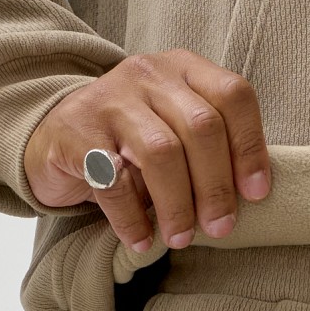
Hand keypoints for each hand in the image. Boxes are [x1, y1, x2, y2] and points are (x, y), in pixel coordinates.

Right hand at [23, 50, 272, 251]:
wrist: (53, 136)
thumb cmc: (132, 142)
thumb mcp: (175, 128)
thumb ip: (211, 146)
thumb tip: (249, 196)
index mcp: (184, 70)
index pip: (233, 96)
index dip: (250, 146)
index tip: (256, 195)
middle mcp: (149, 75)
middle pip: (201, 126)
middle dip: (216, 186)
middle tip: (219, 228)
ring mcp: (110, 99)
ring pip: (161, 152)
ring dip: (177, 205)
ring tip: (181, 238)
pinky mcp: (76, 131)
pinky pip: (114, 180)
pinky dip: (132, 218)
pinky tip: (142, 240)